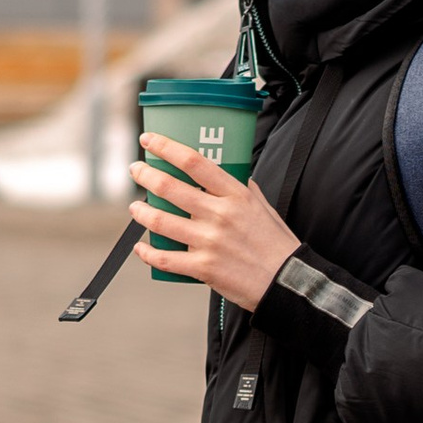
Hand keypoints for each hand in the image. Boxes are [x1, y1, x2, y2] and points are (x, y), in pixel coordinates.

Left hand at [130, 137, 299, 312]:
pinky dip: (147, 252)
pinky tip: (141, 246)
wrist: (286, 282)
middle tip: (136, 170)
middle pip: (170, 188)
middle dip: (146, 175)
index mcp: (235, 195)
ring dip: (141, 212)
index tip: (149, 140)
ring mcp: (209, 242)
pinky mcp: (203, 268)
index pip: (194, 163)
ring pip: (161, 221)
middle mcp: (219, 215)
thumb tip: (227, 174)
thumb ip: (242, 189)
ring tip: (135, 208)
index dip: (166, 148)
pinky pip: (165, 259)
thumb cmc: (277, 245)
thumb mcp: (264, 207)